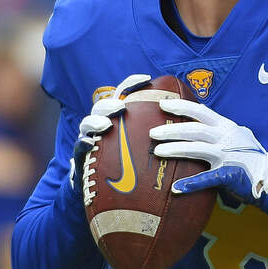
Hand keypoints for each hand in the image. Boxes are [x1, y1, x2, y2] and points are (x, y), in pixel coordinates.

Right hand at [69, 74, 149, 195]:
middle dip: (110, 104)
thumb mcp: (143, 147)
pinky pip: (79, 148)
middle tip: (121, 107)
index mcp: (117, 118)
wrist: (102, 189)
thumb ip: (158, 133)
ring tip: (105, 125)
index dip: (132, 83)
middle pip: (101, 107)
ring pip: (87, 124)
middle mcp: (100, 124)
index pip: (123, 95)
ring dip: (95, 122)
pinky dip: (82, 144)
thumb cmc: (128, 165)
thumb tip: (188, 122)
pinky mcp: (81, 157)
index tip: (146, 78)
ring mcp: (89, 139)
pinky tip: (90, 143)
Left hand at [150, 99, 267, 201]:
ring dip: (175, 149)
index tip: (163, 104)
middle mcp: (226, 137)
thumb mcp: (239, 134)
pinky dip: (191, 183)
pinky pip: (206, 179)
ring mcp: (227, 155)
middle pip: (194, 129)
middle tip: (153, 132)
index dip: (181, 106)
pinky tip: (176, 188)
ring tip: (158, 151)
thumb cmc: (252, 156)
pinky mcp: (228, 175)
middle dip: (171, 129)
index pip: (201, 111)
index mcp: (227, 126)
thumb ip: (221, 126)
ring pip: (196, 148)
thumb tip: (203, 113)